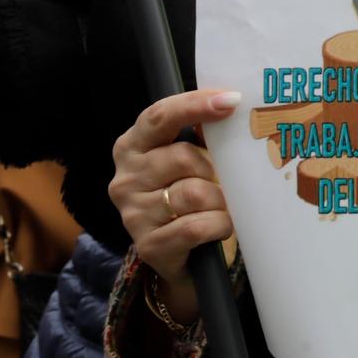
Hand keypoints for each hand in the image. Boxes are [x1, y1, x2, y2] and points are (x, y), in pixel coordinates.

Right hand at [108, 88, 241, 322]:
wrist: (183, 256)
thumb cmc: (189, 196)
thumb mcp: (190, 160)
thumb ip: (202, 134)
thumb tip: (232, 104)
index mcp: (132, 146)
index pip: (160, 116)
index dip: (195, 105)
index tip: (232, 101)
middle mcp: (125, 178)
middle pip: (183, 157)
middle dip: (214, 170)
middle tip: (224, 182)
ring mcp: (132, 214)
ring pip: (193, 193)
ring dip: (220, 201)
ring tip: (222, 206)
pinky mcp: (149, 246)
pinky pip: (196, 227)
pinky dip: (219, 225)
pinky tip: (221, 226)